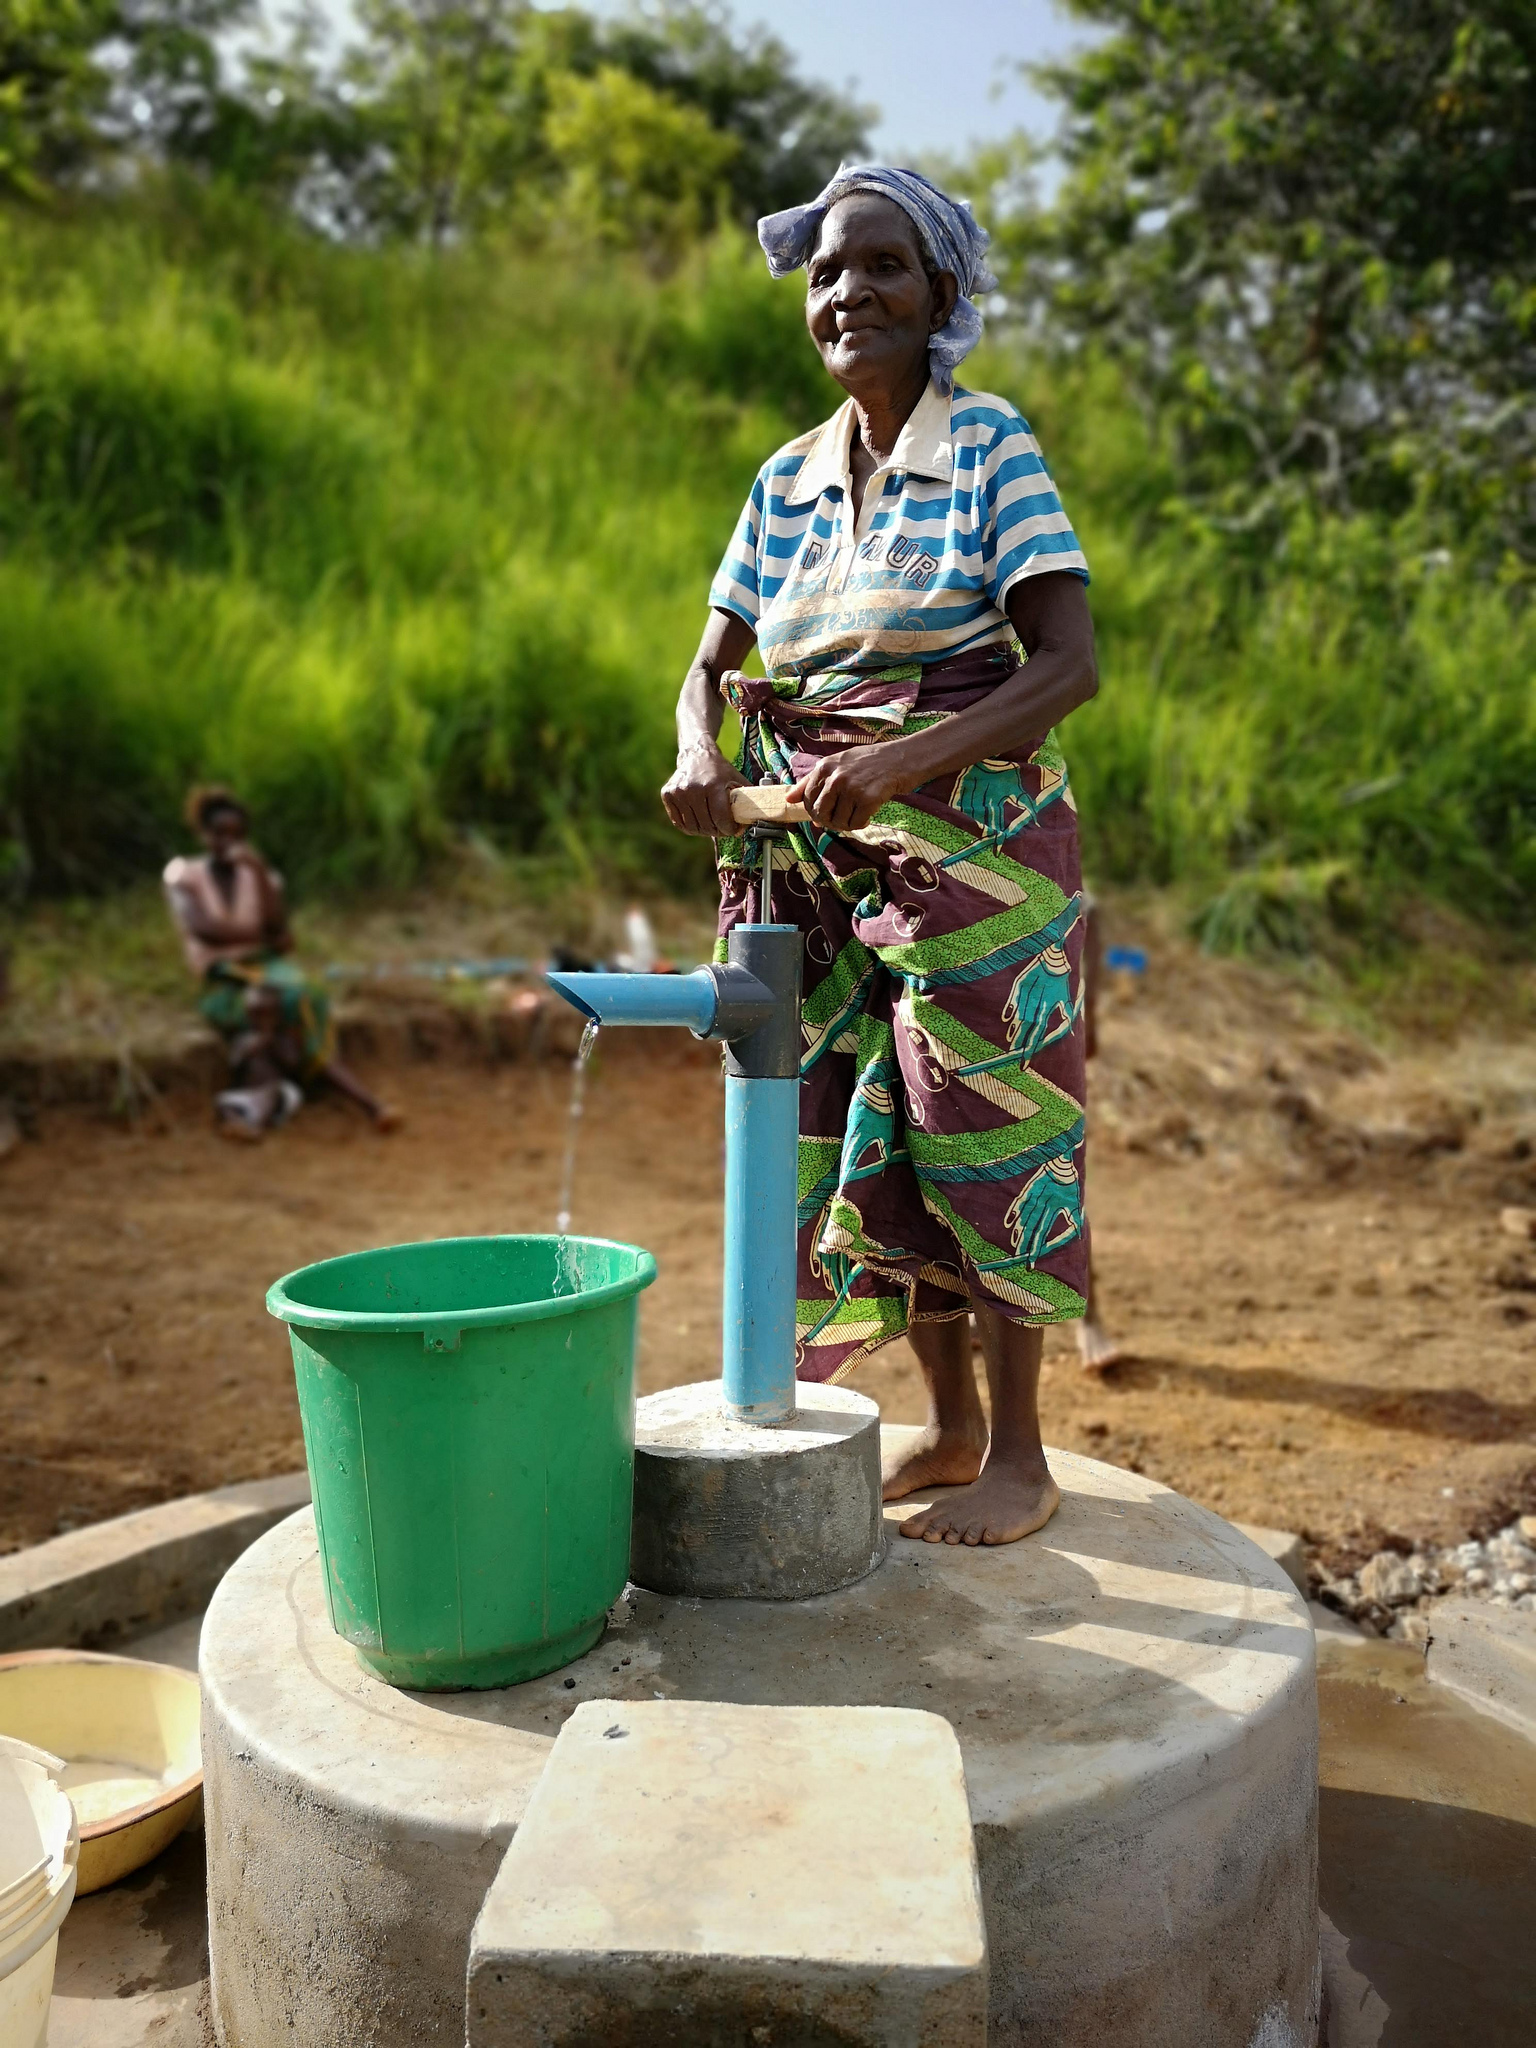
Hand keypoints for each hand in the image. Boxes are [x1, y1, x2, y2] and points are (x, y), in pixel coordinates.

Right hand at [661, 740, 747, 837]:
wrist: (696, 754)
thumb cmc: (719, 770)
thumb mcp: (736, 780)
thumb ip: (747, 798)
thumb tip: (758, 818)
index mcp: (712, 785)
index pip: (720, 819)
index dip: (730, 829)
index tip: (734, 830)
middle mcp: (692, 788)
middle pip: (707, 825)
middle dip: (719, 831)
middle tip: (724, 829)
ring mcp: (677, 792)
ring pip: (693, 827)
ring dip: (704, 831)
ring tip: (712, 826)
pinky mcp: (667, 794)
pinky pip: (679, 823)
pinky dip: (690, 827)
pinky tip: (699, 822)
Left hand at [787, 748, 905, 832]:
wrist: (901, 758)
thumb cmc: (869, 762)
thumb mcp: (837, 764)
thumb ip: (811, 781)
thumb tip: (788, 800)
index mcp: (824, 767)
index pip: (807, 799)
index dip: (815, 812)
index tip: (827, 813)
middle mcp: (835, 777)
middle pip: (820, 813)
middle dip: (829, 821)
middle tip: (841, 819)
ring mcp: (851, 788)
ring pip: (838, 822)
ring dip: (846, 824)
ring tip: (856, 815)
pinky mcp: (868, 799)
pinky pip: (855, 824)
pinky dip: (860, 824)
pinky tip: (867, 816)